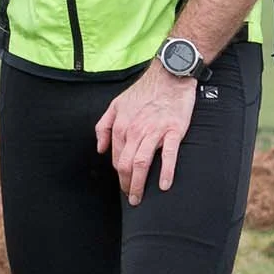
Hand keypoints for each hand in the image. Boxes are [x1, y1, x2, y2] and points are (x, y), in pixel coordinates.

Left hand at [94, 66, 196, 205]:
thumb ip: (104, 126)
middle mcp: (135, 131)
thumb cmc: (144, 91)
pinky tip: (164, 185)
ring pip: (142, 164)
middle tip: (132, 199)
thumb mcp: (116, 105)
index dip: (120, 175)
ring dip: (139, 185)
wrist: (169, 75)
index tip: (125, 184)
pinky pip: (168, 155)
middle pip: (126, 165)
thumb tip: (100, 149)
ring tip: (140, 198)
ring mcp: (154, 131)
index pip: (117, 159)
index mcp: (121, 126)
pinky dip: (166, 172)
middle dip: (127, 186)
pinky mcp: (173, 131)